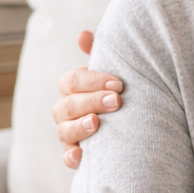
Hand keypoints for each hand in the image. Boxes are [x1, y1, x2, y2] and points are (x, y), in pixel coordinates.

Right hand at [53, 30, 124, 167]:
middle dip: (92, 101)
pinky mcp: (74, 154)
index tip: (119, 84)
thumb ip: (98, 54)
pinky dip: (71, 157)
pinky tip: (81, 156)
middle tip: (117, 101)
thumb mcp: (110, 73)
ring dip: (79, 127)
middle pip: (69, 105)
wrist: (130, 123)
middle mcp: (65, 110)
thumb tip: (83, 35)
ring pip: (64, 130)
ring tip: (97, 123)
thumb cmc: (115, 92)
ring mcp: (67, 133)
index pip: (73, 81)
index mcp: (72, 88)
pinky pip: (67, 158)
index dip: (93, 81)